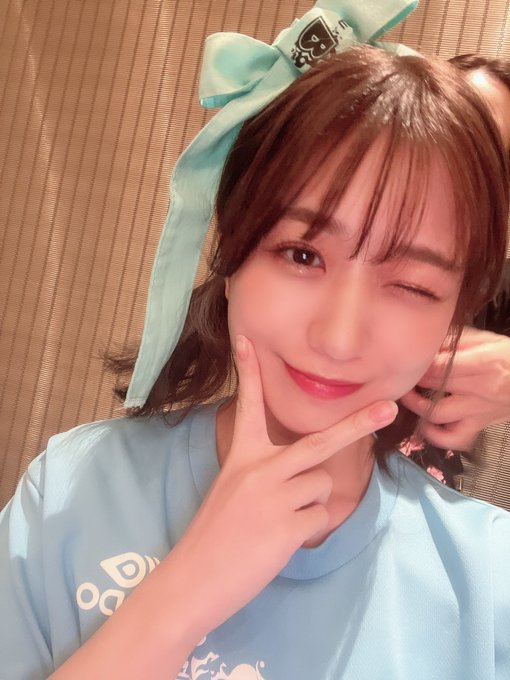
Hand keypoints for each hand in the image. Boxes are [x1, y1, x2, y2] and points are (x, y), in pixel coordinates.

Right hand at [50, 335, 397, 678]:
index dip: (249, 372)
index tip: (248, 341)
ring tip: (280, 521)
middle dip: (358, 424)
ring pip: (322, 485)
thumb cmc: (212, 535)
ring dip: (310, 504)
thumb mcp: (232, 490)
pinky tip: (281, 541)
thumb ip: (264, 473)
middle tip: (388, 408)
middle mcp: (259, 468)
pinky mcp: (287, 526)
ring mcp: (274, 496)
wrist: (191, 579)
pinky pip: (320, 518)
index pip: (248, 405)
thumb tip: (307, 472)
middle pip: (320, 441)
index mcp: (240, 456)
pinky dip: (309, 530)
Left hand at [401, 328, 509, 450]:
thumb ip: (454, 342)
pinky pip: (453, 438)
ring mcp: (478, 410)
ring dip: (415, 406)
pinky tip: (424, 424)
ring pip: (438, 414)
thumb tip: (425, 346)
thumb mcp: (484, 340)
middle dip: (412, 381)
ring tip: (406, 396)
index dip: (418, 365)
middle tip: (399, 376)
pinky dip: (434, 435)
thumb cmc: (507, 357)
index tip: (405, 361)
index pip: (440, 367)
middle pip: (434, 387)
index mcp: (483, 363)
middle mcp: (480, 389)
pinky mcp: (478, 426)